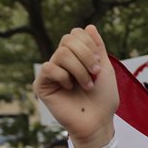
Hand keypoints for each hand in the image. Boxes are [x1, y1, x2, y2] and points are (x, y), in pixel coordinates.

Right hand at [33, 25, 118, 147]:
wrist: (98, 121)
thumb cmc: (103, 99)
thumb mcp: (105, 68)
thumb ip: (97, 47)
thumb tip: (89, 26)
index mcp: (76, 56)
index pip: (75, 33)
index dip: (89, 44)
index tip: (99, 63)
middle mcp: (61, 62)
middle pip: (67, 39)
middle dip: (87, 55)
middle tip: (95, 73)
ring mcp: (51, 73)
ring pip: (61, 53)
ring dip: (80, 70)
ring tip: (87, 85)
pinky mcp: (41, 85)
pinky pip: (49, 68)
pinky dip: (65, 77)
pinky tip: (69, 89)